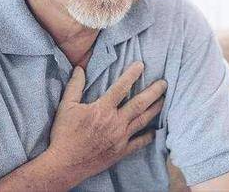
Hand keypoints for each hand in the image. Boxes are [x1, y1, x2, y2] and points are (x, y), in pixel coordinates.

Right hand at [46, 61, 166, 183]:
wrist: (64, 164)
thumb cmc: (64, 134)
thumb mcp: (66, 106)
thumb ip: (75, 86)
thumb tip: (79, 68)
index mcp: (102, 109)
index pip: (121, 88)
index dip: (132, 75)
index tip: (141, 65)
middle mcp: (115, 122)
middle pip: (139, 104)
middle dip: (154, 92)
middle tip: (164, 83)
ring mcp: (120, 138)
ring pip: (142, 121)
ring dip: (155, 109)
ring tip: (164, 100)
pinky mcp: (120, 152)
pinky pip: (138, 143)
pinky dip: (148, 137)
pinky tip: (154, 132)